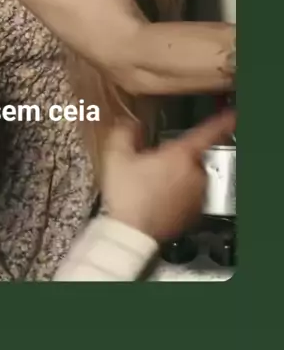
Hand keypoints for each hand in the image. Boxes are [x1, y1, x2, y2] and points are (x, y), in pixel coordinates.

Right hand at [101, 109, 235, 241]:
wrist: (132, 234)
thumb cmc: (128, 197)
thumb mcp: (117, 156)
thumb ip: (125, 132)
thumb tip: (130, 124)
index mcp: (180, 155)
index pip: (208, 132)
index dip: (222, 121)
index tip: (232, 115)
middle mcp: (195, 174)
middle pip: (192, 156)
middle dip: (176, 157)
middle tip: (152, 164)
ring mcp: (196, 196)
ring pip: (191, 177)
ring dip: (178, 176)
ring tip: (152, 185)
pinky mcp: (192, 214)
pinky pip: (189, 196)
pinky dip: (178, 195)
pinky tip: (157, 200)